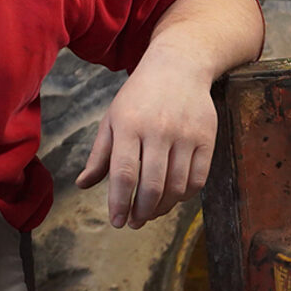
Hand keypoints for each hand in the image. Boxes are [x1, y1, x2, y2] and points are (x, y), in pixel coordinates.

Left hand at [76, 50, 217, 228]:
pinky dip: (185, 195)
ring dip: (163, 207)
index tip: (116, 222)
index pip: (123, 172)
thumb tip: (83, 185)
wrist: (178, 67)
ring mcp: (185, 135)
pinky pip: (198, 179)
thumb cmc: (138, 97)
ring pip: (177, 186)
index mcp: (128, 124)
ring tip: (150, 213)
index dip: (119, 202)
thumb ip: (99, 154)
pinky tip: (173, 197)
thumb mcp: (112, 119)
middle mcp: (158, 130)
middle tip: (134, 223)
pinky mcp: (207, 139)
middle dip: (142, 211)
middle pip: (152, 184)